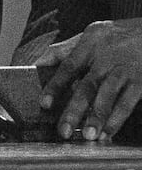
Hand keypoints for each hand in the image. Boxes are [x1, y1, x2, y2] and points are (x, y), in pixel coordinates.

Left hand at [35, 19, 141, 140]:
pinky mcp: (141, 82)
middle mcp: (107, 58)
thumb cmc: (119, 35)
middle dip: (74, 110)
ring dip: (97, 117)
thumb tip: (38, 64)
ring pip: (108, 96)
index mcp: (90, 45)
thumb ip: (65, 50)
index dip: (55, 86)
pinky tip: (108, 132)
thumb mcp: (92, 34)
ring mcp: (125, 70)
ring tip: (88, 136)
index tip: (44, 104)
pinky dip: (117, 119)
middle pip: (87, 86)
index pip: (68, 66)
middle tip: (64, 130)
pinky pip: (128, 102)